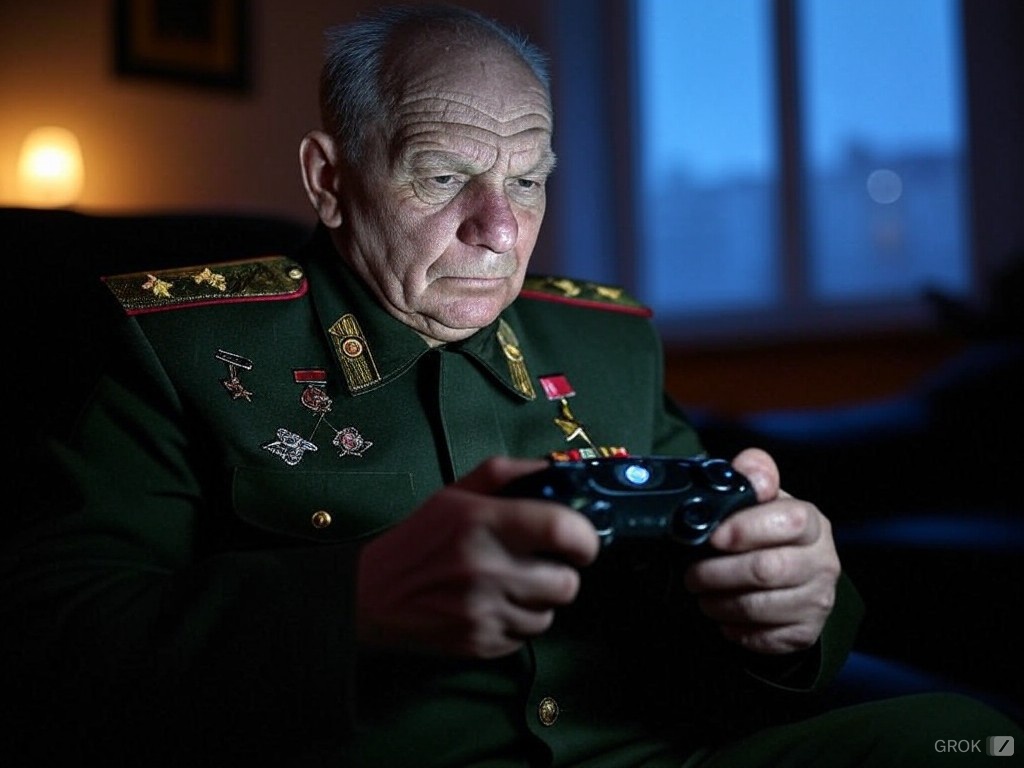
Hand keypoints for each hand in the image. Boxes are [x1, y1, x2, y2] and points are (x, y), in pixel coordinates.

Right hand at [355, 456, 600, 658]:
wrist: (369, 595)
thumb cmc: (421, 538)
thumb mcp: (457, 494)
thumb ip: (508, 475)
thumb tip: (557, 469)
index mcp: (482, 521)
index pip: (562, 529)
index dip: (584, 537)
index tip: (581, 540)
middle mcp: (486, 568)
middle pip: (566, 582)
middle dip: (560, 573)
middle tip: (540, 564)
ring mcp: (483, 612)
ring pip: (550, 614)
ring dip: (539, 601)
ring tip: (510, 586)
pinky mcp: (480, 644)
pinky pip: (526, 638)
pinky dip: (517, 624)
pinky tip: (492, 607)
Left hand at [684, 448, 840, 654]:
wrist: (797, 576)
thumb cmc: (770, 532)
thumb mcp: (763, 498)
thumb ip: (755, 474)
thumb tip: (748, 468)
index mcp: (812, 523)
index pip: (789, 521)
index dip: (746, 529)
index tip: (713, 536)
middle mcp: (823, 562)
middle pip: (767, 569)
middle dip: (717, 573)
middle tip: (692, 575)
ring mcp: (818, 600)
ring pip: (760, 607)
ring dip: (719, 604)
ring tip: (702, 596)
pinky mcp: (806, 632)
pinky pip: (764, 638)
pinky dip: (735, 630)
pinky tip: (724, 618)